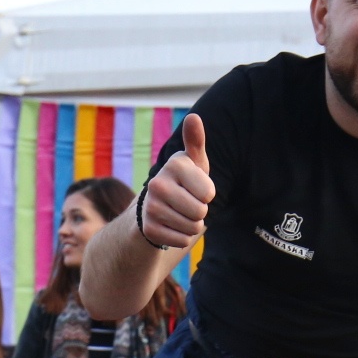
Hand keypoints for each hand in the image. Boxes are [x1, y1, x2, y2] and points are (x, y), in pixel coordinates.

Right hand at [140, 113, 213, 248]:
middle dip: (201, 212)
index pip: (208, 193)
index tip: (197, 187)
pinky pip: (182, 240)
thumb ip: (195, 141)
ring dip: (192, 224)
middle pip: (200, 212)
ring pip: (192, 228)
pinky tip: (173, 225)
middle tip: (189, 203)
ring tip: (181, 213)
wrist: (157, 204)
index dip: (208, 194)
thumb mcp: (193, 161)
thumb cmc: (185, 180)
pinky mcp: (149, 229)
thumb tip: (193, 118)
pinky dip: (182, 236)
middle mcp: (157, 184)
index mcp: (174, 166)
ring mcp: (151, 207)